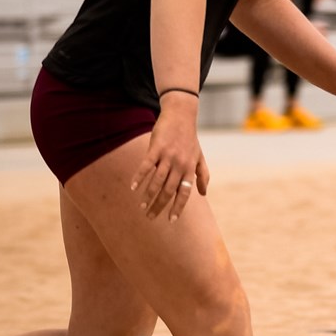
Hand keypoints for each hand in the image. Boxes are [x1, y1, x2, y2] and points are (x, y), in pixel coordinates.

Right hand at [130, 94, 208, 220]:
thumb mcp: (200, 157)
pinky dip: (139, 177)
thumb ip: (202, 175)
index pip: (184, 193)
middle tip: (149, 216)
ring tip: (141, 205)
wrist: (181, 116)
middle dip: (159, 206)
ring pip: (157, 181)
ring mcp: (168, 157)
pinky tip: (132, 187)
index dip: (177, 207)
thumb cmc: (190, 138)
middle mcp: (180, 165)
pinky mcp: (156, 148)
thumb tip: (203, 194)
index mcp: (190, 169)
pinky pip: (146, 166)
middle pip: (169, 190)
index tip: (170, 220)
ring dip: (148, 195)